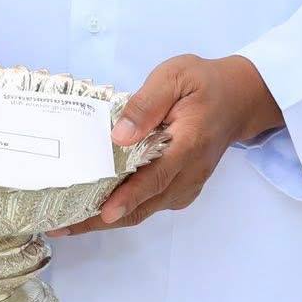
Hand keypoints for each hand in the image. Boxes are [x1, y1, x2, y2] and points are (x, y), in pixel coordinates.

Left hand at [55, 54, 281, 235]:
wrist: (240, 98)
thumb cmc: (204, 83)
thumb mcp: (175, 76)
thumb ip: (147, 103)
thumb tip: (119, 135)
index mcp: (189, 143)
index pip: (157, 175)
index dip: (130, 196)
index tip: (104, 211)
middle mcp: (189, 172)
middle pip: (145, 204)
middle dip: (102, 219)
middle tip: (62, 225)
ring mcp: (187, 184)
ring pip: (145, 210)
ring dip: (108, 219)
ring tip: (67, 222)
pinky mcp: (182, 188)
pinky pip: (151, 204)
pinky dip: (123, 209)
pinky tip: (94, 207)